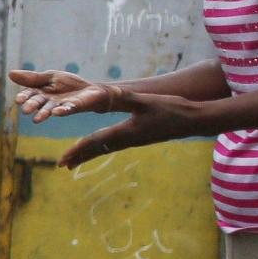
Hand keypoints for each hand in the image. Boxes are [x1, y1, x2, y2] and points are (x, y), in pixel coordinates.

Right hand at [6, 68, 101, 121]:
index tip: (19, 100)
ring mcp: (60, 105)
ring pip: (49, 109)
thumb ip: (33, 77)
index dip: (24, 96)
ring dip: (43, 113)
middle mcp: (48, 101)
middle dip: (32, 106)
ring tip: (37, 119)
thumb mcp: (51, 76)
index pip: (30, 93)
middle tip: (26, 110)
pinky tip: (57, 112)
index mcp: (41, 92)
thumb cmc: (70, 84)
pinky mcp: (74, 107)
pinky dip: (62, 111)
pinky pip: (67, 109)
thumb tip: (10, 73)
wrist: (92, 90)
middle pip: (38, 103)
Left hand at [55, 87, 208, 169]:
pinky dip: (103, 147)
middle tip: (62, 165)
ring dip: (89, 154)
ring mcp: (135, 140)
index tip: (64, 159)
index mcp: (126, 132)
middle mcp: (128, 140)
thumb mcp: (146, 101)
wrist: (195, 121)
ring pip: (106, 148)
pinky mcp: (141, 137)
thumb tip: (102, 93)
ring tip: (74, 161)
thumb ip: (123, 97)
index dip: (79, 150)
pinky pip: (116, 145)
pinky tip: (102, 146)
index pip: (96, 142)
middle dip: (80, 156)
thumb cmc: (172, 109)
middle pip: (99, 149)